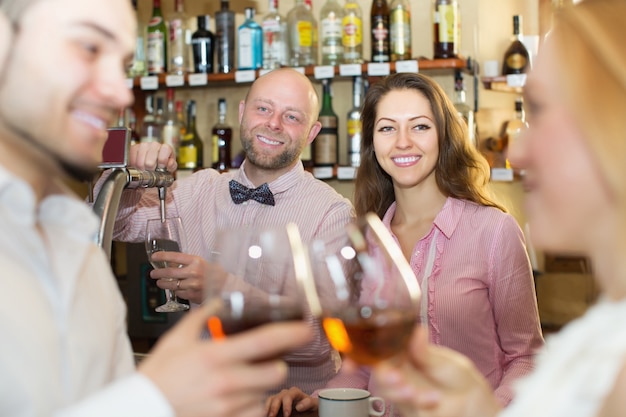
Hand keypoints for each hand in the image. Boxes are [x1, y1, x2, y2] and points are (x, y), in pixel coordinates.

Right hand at [129, 142, 176, 171]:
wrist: (153, 164)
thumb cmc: (163, 166)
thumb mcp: (170, 167)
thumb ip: (172, 166)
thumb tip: (170, 163)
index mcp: (166, 148)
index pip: (165, 150)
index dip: (162, 161)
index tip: (161, 167)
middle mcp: (155, 144)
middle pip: (150, 159)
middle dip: (151, 168)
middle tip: (152, 170)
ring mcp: (144, 145)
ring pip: (140, 160)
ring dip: (142, 168)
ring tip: (145, 169)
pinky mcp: (134, 148)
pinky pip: (132, 158)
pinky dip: (135, 165)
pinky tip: (139, 167)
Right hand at [140, 301, 313, 416]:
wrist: (143, 409)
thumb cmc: (159, 375)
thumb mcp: (177, 339)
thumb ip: (202, 316)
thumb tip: (219, 302)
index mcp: (216, 355)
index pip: (264, 341)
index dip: (291, 333)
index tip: (307, 329)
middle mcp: (226, 381)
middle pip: (276, 372)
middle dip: (277, 364)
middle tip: (268, 361)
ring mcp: (228, 406)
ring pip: (266, 394)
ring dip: (261, 386)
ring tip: (242, 382)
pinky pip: (255, 413)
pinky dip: (252, 405)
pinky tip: (238, 398)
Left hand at [150, 252, 226, 303]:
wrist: (226, 287)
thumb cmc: (214, 274)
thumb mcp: (202, 263)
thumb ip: (187, 263)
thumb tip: (171, 263)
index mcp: (196, 261)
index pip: (174, 257)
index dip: (162, 256)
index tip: (154, 257)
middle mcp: (193, 272)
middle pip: (169, 272)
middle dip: (158, 273)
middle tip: (153, 273)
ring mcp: (192, 284)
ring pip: (172, 284)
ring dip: (163, 283)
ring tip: (160, 282)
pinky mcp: (192, 295)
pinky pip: (179, 293)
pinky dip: (176, 291)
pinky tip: (175, 289)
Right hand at [265, 387, 317, 416]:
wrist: (308, 410)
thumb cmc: (312, 407)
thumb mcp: (314, 404)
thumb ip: (308, 403)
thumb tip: (298, 406)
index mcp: (295, 392)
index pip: (289, 395)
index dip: (287, 404)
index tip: (287, 415)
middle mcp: (285, 394)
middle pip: (278, 397)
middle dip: (274, 407)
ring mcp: (279, 398)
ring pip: (270, 400)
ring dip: (267, 408)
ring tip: (266, 416)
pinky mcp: (274, 405)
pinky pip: (267, 405)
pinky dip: (265, 410)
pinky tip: (264, 414)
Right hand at [371, 326, 501, 416]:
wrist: (474, 406)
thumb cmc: (460, 379)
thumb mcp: (445, 362)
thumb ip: (425, 352)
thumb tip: (416, 330)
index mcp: (405, 350)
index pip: (378, 346)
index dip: (361, 350)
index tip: (352, 357)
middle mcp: (399, 369)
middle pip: (377, 368)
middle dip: (381, 374)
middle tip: (394, 376)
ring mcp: (402, 388)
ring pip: (385, 388)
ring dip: (396, 390)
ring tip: (413, 391)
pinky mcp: (408, 407)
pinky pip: (401, 405)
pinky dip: (415, 402)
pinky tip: (432, 398)